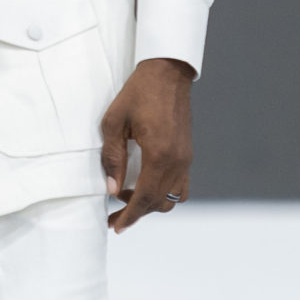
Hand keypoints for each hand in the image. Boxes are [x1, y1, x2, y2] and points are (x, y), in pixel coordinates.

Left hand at [99, 57, 193, 234]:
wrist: (167, 72)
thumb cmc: (138, 93)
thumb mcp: (114, 123)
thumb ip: (112, 158)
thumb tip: (111, 188)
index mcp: (159, 155)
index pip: (144, 198)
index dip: (129, 216)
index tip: (117, 226)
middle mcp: (177, 161)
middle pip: (159, 203)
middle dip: (136, 213)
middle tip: (114, 217)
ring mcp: (186, 159)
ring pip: (172, 198)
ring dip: (151, 204)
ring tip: (128, 197)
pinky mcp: (188, 154)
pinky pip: (181, 185)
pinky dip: (164, 192)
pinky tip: (146, 185)